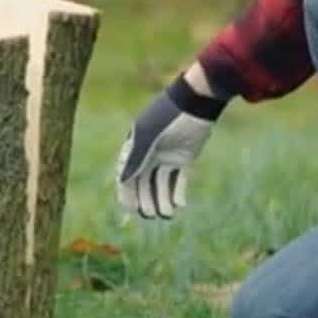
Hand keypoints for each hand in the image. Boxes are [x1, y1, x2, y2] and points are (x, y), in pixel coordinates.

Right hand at [116, 73, 226, 219]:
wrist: (196, 102)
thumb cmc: (168, 117)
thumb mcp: (149, 137)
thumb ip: (136, 158)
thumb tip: (121, 181)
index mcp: (135, 147)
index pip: (127, 175)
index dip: (127, 193)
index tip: (131, 209)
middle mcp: (149, 154)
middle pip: (143, 183)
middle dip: (146, 200)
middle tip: (151, 215)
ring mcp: (166, 156)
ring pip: (161, 184)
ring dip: (162, 200)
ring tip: (167, 214)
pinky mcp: (184, 158)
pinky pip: (178, 180)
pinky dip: (178, 192)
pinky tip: (179, 204)